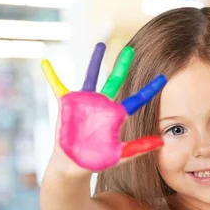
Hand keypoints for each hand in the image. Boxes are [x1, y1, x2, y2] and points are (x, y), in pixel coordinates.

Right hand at [41, 43, 166, 171]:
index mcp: (116, 115)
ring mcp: (85, 102)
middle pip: (115, 80)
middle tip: (131, 49)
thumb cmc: (96, 160)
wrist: (74, 164)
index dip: (150, 89)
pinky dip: (51, 76)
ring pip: (90, 77)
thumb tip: (162, 142)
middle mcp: (102, 105)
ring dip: (94, 61)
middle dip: (122, 65)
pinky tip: (45, 63)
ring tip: (100, 45)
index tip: (164, 77)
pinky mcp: (67, 105)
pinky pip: (58, 87)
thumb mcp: (119, 155)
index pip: (137, 100)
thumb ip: (139, 148)